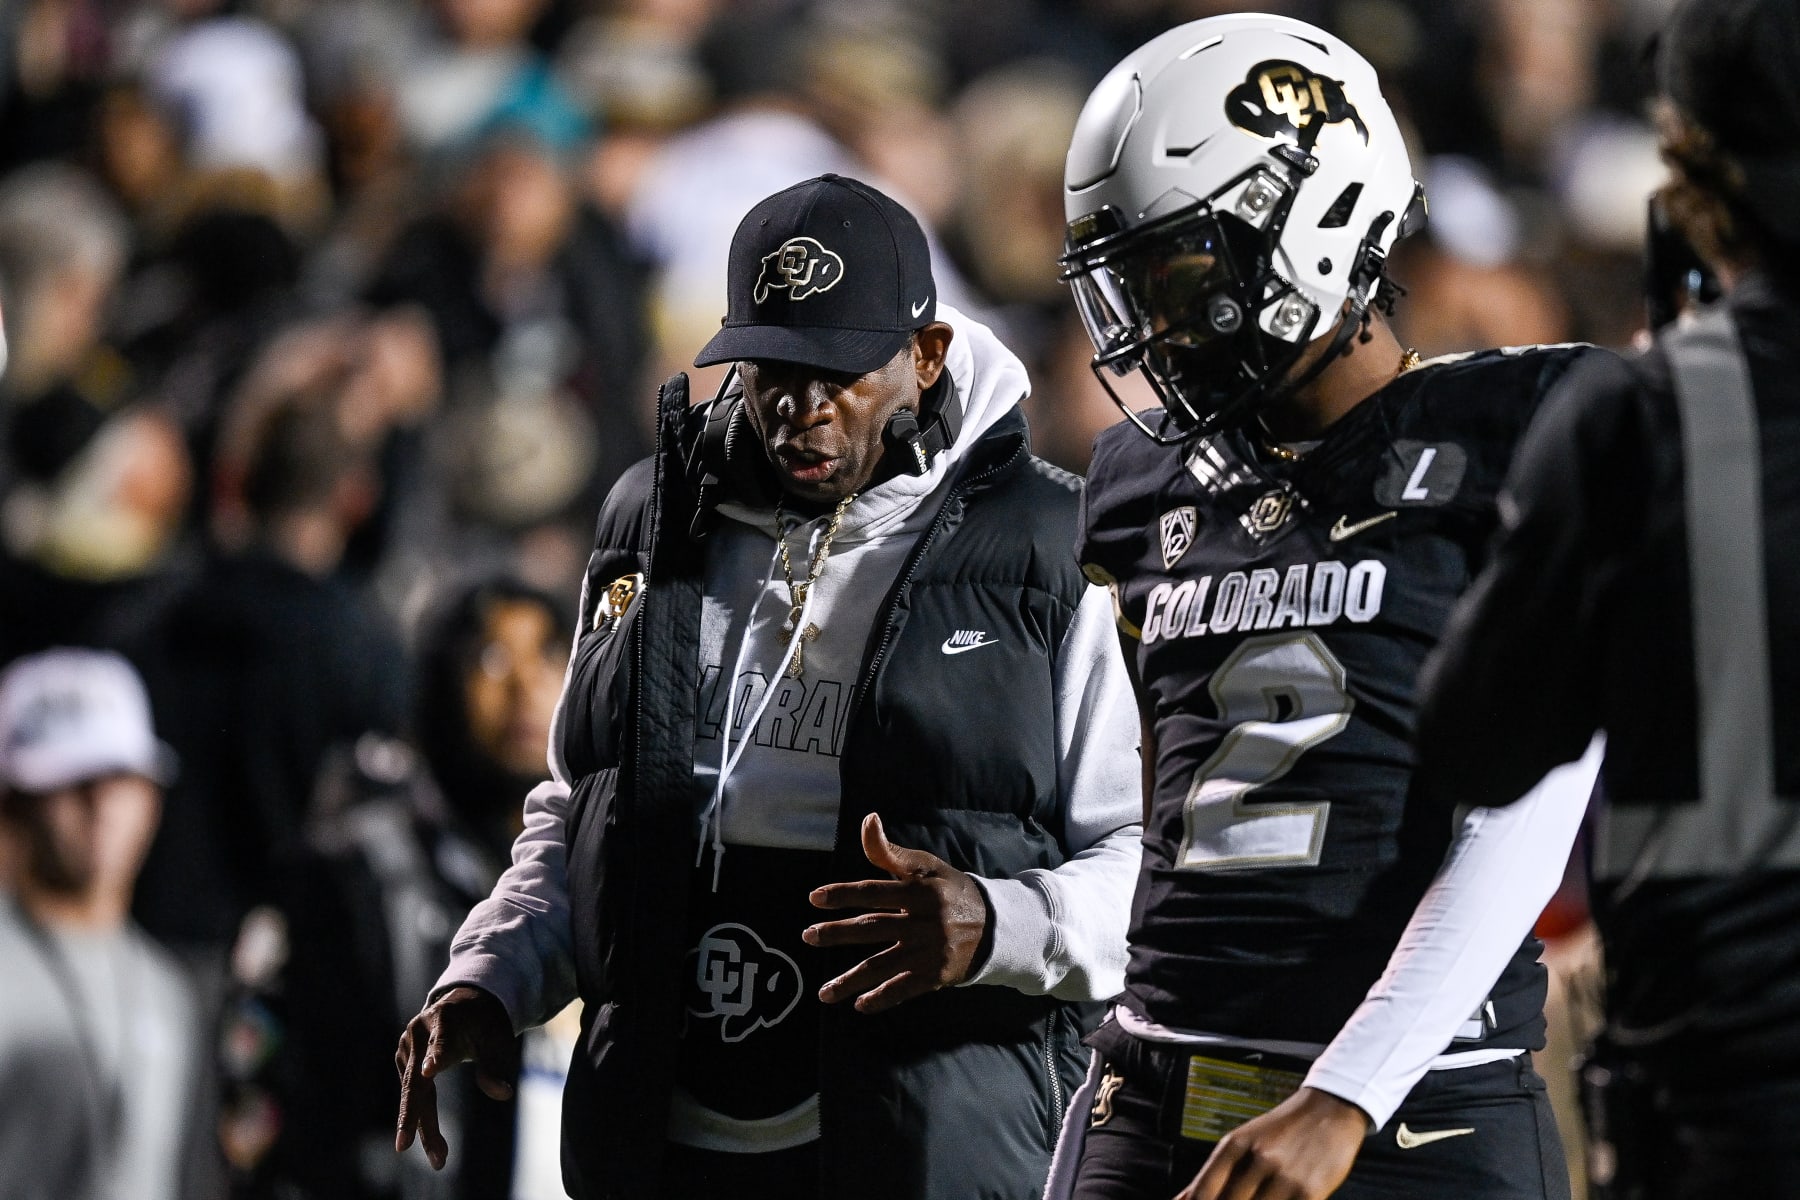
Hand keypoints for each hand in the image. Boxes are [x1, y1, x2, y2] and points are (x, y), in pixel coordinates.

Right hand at [394, 986, 518, 1169]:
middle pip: (416, 1080)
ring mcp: (407, 1046)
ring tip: (439, 1158)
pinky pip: (414, 1093)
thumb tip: (503, 1094)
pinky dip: (421, 1117)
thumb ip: (496, 1065)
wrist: (465, 1004)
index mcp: (446, 1018)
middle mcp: (419, 1031)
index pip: (443, 1042)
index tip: (430, 1071)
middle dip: (413, 1115)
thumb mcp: (498, 1039)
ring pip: (413, 1093)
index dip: (437, 1056)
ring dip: (423, 1126)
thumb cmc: (485, 1023)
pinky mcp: (404, 1060)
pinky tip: (434, 1142)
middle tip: (403, 1146)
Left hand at [803, 812, 987, 1013]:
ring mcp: (930, 952)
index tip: (815, 898)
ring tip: (824, 992)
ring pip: (883, 966)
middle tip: (808, 936)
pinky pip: (904, 990)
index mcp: (921, 892)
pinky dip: (882, 998)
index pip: (875, 892)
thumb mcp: (926, 867)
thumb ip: (890, 852)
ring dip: (851, 980)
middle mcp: (925, 923)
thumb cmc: (950, 891)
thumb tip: (867, 820)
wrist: (996, 926)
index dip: (844, 894)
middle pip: (873, 929)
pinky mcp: (936, 975)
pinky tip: (860, 1005)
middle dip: (837, 933)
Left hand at [1175, 1087, 1369, 1199]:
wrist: (1331, 1109)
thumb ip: (1217, 1172)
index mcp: (1237, 1143)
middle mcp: (1258, 1158)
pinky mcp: (1309, 1192)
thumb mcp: (1246, 1140)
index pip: (1205, 1187)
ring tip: (1258, 1199)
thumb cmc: (1284, 1127)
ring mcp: (1284, 1176)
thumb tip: (1184, 1198)